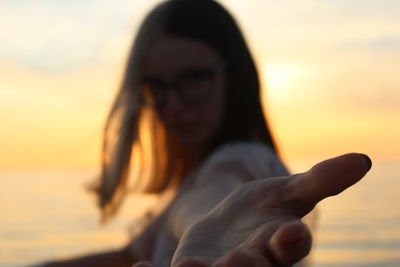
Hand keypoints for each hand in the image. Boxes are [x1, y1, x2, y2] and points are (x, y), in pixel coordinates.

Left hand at [135, 153, 371, 266]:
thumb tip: (362, 158)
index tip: (291, 233)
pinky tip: (141, 266)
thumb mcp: (291, 190)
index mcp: (279, 244)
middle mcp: (253, 263)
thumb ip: (323, 179)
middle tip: (238, 262)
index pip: (291, 247)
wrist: (232, 225)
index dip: (292, 241)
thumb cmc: (266, 208)